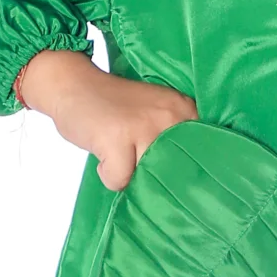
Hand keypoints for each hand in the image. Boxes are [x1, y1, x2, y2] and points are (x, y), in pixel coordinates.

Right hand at [15, 48, 197, 189]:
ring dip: (129, 175)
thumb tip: (185, 191)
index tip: (172, 174)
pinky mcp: (117, 139)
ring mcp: (144, 127)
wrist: (72, 84)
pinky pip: (119, 180)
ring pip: (147, 179)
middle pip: (174, 173)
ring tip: (118, 151)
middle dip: (155, 178)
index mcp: (184, 110)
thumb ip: (173, 142)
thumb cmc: (113, 107)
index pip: (204, 155)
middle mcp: (170, 117)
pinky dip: (107, 174)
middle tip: (133, 157)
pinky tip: (103, 152)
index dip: (187, 173)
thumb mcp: (155, 116)